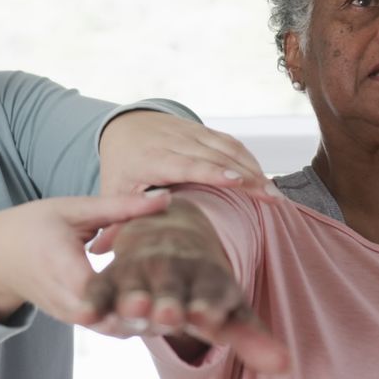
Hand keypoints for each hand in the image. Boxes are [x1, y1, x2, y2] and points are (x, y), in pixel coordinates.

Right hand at [0, 191, 171, 323]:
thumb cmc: (33, 225)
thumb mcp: (74, 209)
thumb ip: (120, 207)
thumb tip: (165, 197)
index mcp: (65, 269)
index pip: (104, 293)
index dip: (136, 297)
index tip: (171, 290)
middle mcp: (69, 301)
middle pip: (116, 320)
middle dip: (152, 315)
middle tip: (190, 303)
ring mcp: (73, 316)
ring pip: (118, 329)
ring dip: (148, 322)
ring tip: (185, 307)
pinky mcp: (79, 320)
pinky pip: (112, 327)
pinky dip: (136, 321)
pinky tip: (165, 308)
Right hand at [79, 200, 288, 373]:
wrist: (168, 235)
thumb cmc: (202, 284)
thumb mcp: (229, 308)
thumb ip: (252, 337)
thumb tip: (285, 365)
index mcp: (208, 277)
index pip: (211, 291)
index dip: (211, 304)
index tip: (210, 315)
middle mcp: (175, 270)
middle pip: (173, 287)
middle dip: (171, 300)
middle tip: (169, 313)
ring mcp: (142, 271)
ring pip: (137, 284)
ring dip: (133, 296)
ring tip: (132, 307)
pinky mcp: (113, 278)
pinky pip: (101, 288)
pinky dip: (93, 298)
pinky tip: (84, 312)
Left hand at [99, 110, 284, 203]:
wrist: (125, 127)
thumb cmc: (121, 167)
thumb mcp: (113, 190)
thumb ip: (116, 217)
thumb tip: (104, 251)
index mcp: (151, 157)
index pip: (186, 164)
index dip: (213, 172)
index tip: (237, 181)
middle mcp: (174, 141)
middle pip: (216, 157)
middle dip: (247, 176)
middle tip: (271, 199)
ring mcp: (192, 133)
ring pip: (228, 148)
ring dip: (254, 170)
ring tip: (274, 196)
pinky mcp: (204, 131)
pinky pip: (231, 143)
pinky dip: (250, 160)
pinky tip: (263, 180)